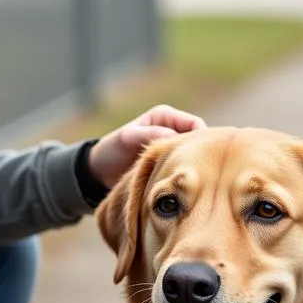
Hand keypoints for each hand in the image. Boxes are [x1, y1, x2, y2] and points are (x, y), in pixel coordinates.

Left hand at [88, 105, 205, 189]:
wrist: (99, 171)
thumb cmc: (111, 150)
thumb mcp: (128, 138)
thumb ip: (150, 135)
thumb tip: (176, 137)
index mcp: (165, 116)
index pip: (195, 124)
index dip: (203, 139)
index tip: (202, 157)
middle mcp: (172, 129)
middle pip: (199, 140)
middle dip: (201, 154)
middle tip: (201, 172)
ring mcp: (171, 147)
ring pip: (193, 155)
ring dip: (193, 166)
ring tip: (194, 180)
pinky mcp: (169, 163)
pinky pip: (184, 167)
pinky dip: (185, 174)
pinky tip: (186, 185)